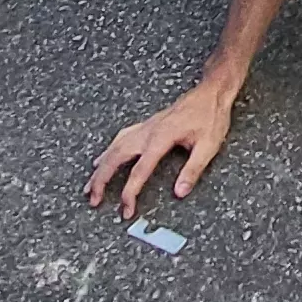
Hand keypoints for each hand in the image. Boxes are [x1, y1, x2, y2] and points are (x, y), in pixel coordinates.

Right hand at [89, 78, 235, 219]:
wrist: (211, 92)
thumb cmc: (211, 116)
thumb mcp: (208, 146)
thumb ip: (192, 170)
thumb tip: (179, 192)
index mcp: (161, 138)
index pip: (139, 171)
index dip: (130, 192)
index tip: (126, 209)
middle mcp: (148, 131)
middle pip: (116, 157)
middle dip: (102, 179)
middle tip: (93, 199)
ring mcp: (146, 126)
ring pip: (115, 146)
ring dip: (101, 166)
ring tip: (90, 184)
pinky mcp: (147, 124)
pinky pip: (121, 137)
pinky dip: (109, 150)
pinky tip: (103, 158)